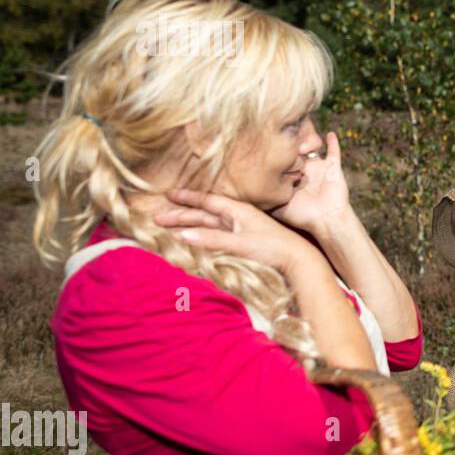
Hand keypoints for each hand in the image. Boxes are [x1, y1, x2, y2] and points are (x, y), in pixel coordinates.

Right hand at [154, 187, 320, 275]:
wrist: (298, 259)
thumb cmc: (273, 248)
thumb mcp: (240, 243)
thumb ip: (211, 239)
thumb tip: (181, 234)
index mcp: (238, 210)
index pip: (207, 201)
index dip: (187, 198)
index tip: (168, 194)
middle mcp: (238, 216)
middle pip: (204, 214)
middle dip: (181, 215)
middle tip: (157, 217)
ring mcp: (240, 229)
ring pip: (209, 225)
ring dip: (189, 225)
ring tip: (168, 228)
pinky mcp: (244, 240)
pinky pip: (216, 235)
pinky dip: (201, 236)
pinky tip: (193, 239)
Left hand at [271, 131, 352, 236]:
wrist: (325, 220)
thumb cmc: (301, 216)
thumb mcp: (277, 207)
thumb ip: (263, 199)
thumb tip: (243, 194)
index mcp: (293, 178)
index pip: (283, 160)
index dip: (277, 153)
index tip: (268, 145)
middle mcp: (306, 171)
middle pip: (297, 150)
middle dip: (292, 144)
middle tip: (286, 142)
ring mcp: (320, 169)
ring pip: (313, 148)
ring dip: (308, 142)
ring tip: (301, 143)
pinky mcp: (333, 168)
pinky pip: (334, 152)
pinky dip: (333, 143)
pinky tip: (329, 134)